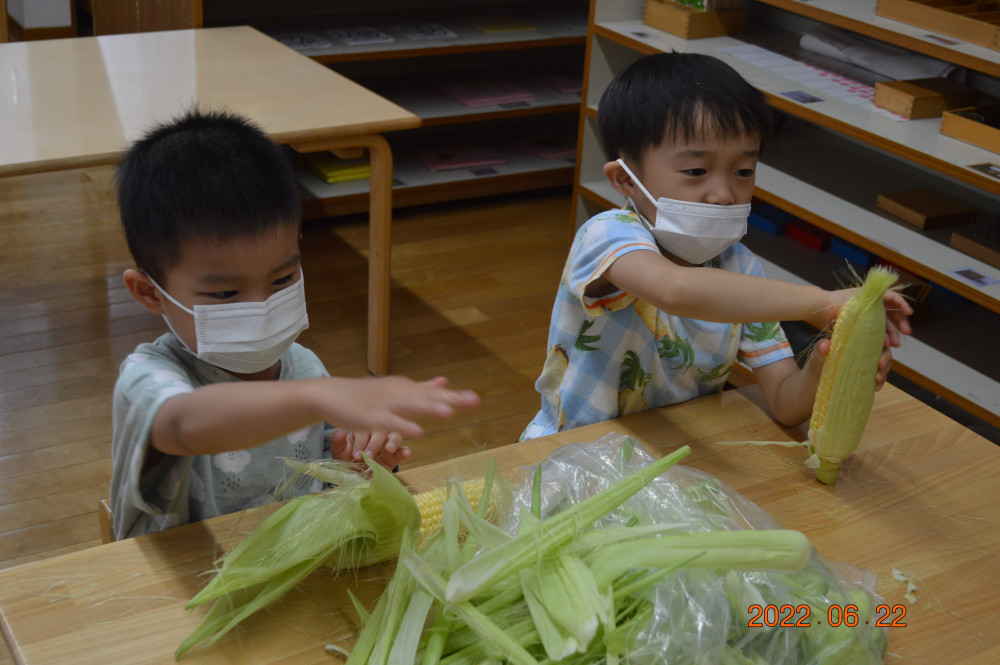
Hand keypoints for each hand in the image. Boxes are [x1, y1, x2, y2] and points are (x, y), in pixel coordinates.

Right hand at [304, 375, 480, 437]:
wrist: (330, 394)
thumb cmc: (365, 396)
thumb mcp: (396, 389)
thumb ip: (422, 388)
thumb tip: (445, 382)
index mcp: (406, 388)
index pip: (434, 394)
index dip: (456, 396)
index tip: (477, 399)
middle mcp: (399, 393)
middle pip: (428, 397)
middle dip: (451, 399)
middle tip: (474, 401)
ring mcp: (385, 404)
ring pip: (412, 406)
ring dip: (431, 408)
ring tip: (450, 413)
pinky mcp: (371, 416)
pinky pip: (391, 422)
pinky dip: (404, 426)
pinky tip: (418, 431)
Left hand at [330, 429, 411, 469]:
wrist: (354, 477)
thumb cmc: (346, 459)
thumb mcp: (338, 451)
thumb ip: (337, 442)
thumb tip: (340, 432)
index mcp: (362, 429)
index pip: (364, 429)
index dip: (360, 441)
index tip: (355, 454)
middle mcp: (376, 434)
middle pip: (382, 429)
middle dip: (375, 442)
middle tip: (369, 455)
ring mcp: (387, 444)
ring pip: (395, 436)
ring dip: (393, 441)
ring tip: (389, 449)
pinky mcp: (395, 456)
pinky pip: (403, 451)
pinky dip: (406, 451)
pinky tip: (407, 453)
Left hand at [812, 332, 893, 391]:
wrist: (810, 391)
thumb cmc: (812, 372)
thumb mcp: (814, 362)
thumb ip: (819, 352)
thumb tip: (826, 344)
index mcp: (848, 339)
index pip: (869, 332)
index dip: (882, 334)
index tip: (886, 343)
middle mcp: (858, 349)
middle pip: (880, 347)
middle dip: (885, 355)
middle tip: (880, 365)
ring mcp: (863, 362)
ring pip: (881, 361)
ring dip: (885, 368)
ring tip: (877, 378)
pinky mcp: (864, 375)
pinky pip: (878, 375)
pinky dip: (880, 380)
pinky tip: (876, 387)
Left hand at [816, 288, 912, 341]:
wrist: (822, 309)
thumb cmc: (832, 303)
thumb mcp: (842, 305)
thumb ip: (853, 311)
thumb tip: (866, 321)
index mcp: (871, 296)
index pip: (891, 296)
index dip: (902, 303)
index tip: (909, 312)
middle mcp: (874, 305)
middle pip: (893, 312)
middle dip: (900, 322)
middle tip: (906, 333)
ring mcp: (871, 316)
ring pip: (887, 324)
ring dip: (893, 333)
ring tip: (895, 344)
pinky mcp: (866, 326)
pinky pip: (878, 332)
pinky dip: (883, 339)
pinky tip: (886, 347)